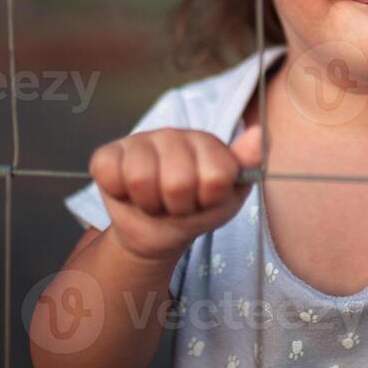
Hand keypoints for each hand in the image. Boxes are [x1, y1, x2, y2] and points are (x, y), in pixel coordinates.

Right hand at [89, 125, 262, 261]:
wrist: (158, 232)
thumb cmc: (197, 210)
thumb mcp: (229, 195)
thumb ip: (247, 165)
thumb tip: (260, 134)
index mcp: (207, 143)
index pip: (215, 175)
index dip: (208, 199)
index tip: (205, 200)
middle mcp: (173, 134)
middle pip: (177, 181)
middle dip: (178, 206)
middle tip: (177, 204)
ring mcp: (139, 140)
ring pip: (141, 179)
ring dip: (149, 204)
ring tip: (155, 201)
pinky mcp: (108, 154)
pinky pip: (109, 174)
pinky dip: (119, 192)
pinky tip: (129, 192)